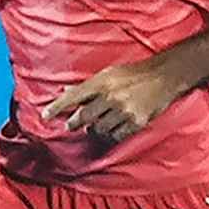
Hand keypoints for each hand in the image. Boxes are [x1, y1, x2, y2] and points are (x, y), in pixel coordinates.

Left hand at [38, 57, 181, 147]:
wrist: (164, 77)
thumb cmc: (134, 74)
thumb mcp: (109, 74)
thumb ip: (88, 86)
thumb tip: (66, 91)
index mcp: (102, 82)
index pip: (73, 96)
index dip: (57, 107)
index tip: (44, 116)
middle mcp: (111, 96)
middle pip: (83, 117)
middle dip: (74, 122)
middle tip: (70, 125)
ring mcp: (123, 111)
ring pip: (99, 128)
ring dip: (96, 128)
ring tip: (100, 122)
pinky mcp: (136, 122)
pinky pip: (116, 135)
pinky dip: (113, 133)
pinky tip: (116, 126)